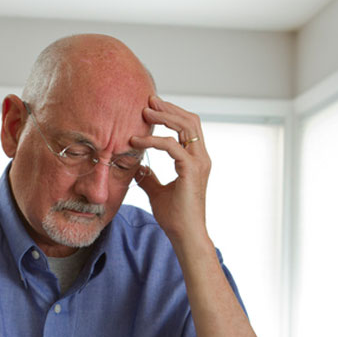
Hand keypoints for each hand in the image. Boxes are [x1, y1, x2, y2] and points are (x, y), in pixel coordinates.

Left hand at [130, 96, 211, 245]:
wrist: (185, 236)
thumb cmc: (175, 217)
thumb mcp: (157, 192)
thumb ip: (149, 177)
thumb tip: (137, 168)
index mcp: (195, 160)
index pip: (187, 127)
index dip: (171, 114)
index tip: (151, 108)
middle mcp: (201, 158)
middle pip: (190, 120)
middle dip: (169, 108)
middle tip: (148, 101)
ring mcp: (198, 163)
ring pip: (186, 126)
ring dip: (164, 116)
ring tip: (144, 111)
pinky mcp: (190, 170)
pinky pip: (172, 146)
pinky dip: (154, 140)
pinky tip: (137, 141)